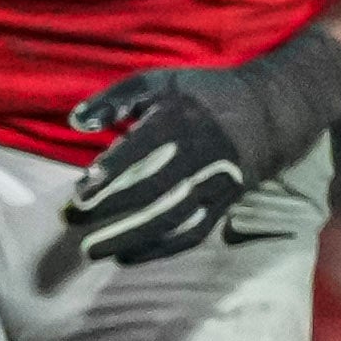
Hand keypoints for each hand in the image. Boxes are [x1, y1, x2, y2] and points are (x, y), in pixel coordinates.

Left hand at [67, 33, 340, 266]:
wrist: (268, 111)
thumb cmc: (200, 96)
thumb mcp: (157, 83)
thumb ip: (113, 100)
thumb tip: (75, 122)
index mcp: (180, 120)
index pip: (140, 151)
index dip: (109, 173)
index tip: (79, 191)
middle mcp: (200, 155)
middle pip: (152, 189)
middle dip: (109, 208)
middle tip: (72, 219)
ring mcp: (216, 183)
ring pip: (170, 217)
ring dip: (130, 236)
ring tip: (92, 251)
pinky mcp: (224, 203)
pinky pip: (192, 233)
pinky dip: (159, 249)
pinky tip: (125, 257)